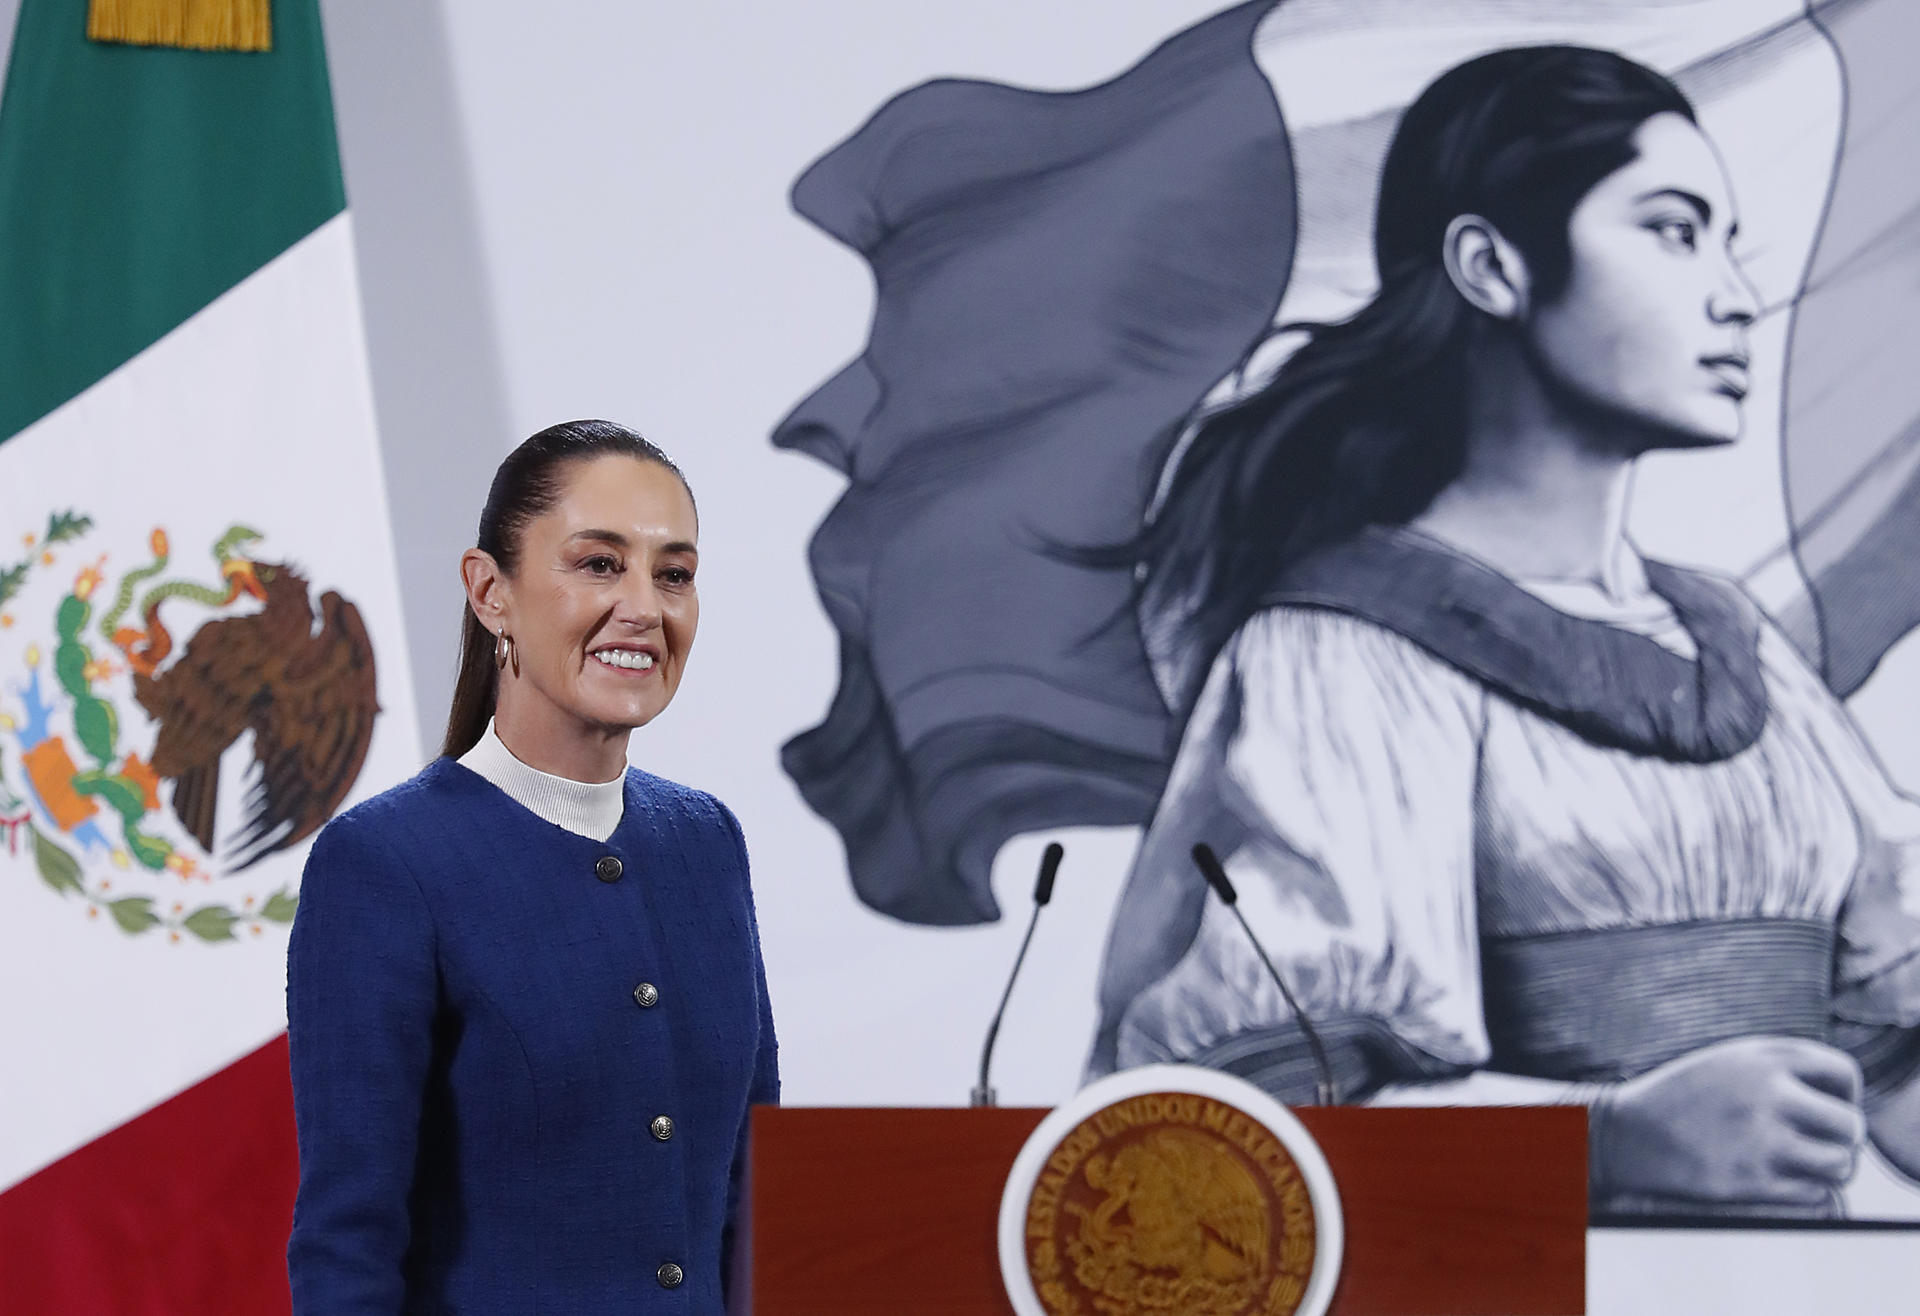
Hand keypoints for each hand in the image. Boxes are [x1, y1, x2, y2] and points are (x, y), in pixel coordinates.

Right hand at [1596, 1037, 1864, 1207]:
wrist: (1626, 1132)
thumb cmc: (1685, 1096)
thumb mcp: (1731, 1060)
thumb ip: (1784, 1066)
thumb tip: (1842, 1096)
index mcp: (1765, 1058)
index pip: (1844, 1073)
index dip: (1846, 1095)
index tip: (1825, 1109)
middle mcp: (1768, 1094)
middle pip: (1851, 1126)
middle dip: (1842, 1140)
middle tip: (1820, 1145)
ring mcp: (1760, 1140)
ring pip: (1840, 1165)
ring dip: (1829, 1170)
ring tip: (1805, 1166)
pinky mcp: (1751, 1182)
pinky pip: (1814, 1195)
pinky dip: (1805, 1192)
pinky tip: (1779, 1181)